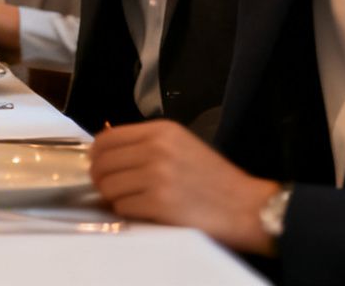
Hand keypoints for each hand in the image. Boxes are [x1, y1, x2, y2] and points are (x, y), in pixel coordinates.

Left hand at [89, 120, 280, 255]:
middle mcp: (156, 149)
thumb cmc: (216, 179)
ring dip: (116, 199)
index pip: (106, 139)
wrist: (247, 207)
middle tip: (112, 190)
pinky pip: (123, 208)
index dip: (97, 156)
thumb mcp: (182, 145)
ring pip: (109, 187)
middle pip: (102, 164)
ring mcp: (157, 176)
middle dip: (102, 180)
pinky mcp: (159, 203)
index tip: (100, 167)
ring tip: (135, 202)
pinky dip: (129, 213)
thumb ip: (146, 145)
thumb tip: (104, 155)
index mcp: (161, 131)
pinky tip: (146, 212)